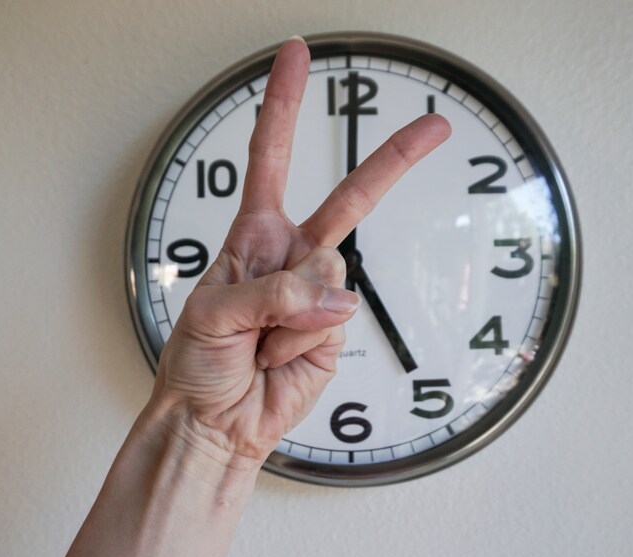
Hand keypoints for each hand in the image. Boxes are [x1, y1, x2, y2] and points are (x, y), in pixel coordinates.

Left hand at [150, 37, 450, 465]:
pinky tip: (277, 359)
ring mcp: (317, 296)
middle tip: (434, 126)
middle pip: (349, 199)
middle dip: (392, 161)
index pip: (271, 159)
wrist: (214, 423)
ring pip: (332, 275)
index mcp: (251, 237)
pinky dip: (301, 343)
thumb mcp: (211, 313)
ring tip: (258, 344)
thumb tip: (331, 295)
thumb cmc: (198, 364)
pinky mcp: (334, 334)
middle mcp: (289, 258)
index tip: (295, 57)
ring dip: (289, 314)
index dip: (282, 108)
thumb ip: (271, 293)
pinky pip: (334, 321)